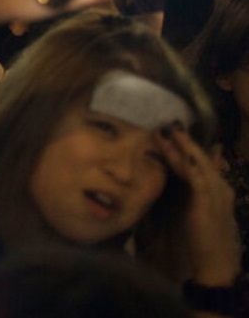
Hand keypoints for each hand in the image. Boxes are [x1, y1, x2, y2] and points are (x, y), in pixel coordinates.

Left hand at [154, 127, 239, 285]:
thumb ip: (195, 193)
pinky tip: (176, 150)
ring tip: (165, 129)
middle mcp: (221, 186)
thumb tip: (179, 180)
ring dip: (181, 145)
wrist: (219, 263)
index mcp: (220, 188)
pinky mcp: (208, 201)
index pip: (203, 161)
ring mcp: (217, 192)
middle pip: (201, 157)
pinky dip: (186, 161)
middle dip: (184, 140)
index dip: (188, 146)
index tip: (174, 130)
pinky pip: (196, 176)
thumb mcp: (202, 211)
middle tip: (166, 122)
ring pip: (198, 162)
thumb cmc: (207, 239)